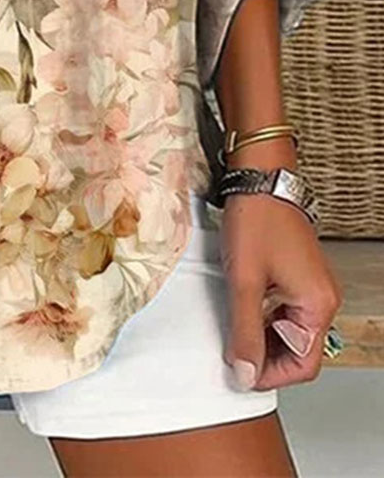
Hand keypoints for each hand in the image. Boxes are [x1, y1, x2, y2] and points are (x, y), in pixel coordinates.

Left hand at [220, 192, 342, 391]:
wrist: (260, 179)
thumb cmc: (256, 220)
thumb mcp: (244, 282)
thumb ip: (244, 331)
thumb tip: (244, 373)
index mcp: (317, 305)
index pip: (303, 365)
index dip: (270, 375)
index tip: (239, 373)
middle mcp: (322, 299)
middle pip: (299, 351)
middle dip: (266, 357)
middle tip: (232, 353)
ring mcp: (312, 286)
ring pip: (291, 332)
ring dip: (263, 337)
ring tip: (233, 330)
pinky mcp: (299, 275)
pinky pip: (287, 311)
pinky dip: (265, 318)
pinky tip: (242, 310)